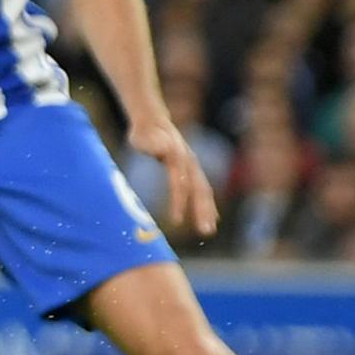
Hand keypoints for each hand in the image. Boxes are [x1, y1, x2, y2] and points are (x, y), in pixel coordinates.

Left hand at [128, 113, 218, 238]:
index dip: (179, 202)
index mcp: (177, 157)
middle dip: (202, 211)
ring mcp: (192, 167)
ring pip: (204, 191)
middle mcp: (189, 163)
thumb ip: (152, 144)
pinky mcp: (192, 171)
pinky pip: (202, 190)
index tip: (176, 220)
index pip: (179, 183)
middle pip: (199, 189)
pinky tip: (211, 219)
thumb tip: (161, 148)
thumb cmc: (144, 133)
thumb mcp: (143, 136)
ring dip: (208, 211)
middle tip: (206, 231)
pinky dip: (207, 205)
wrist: (153, 122)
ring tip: (210, 230)